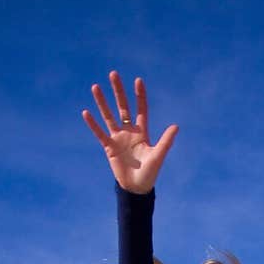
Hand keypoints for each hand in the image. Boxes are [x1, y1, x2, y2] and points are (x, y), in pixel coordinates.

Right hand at [82, 72, 178, 193]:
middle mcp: (129, 132)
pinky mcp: (109, 147)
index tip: (138, 80)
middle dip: (118, 91)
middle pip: (123, 107)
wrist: (136, 189)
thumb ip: (166, 141)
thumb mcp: (158, 156)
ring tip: (96, 87)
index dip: (139, 96)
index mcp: (142, 132)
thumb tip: (176, 126)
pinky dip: (93, 124)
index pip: (141, 109)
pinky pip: (99, 133)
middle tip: (113, 74)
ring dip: (102, 102)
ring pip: (109, 116)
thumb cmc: (149, 174)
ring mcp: (118, 138)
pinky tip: (86, 112)